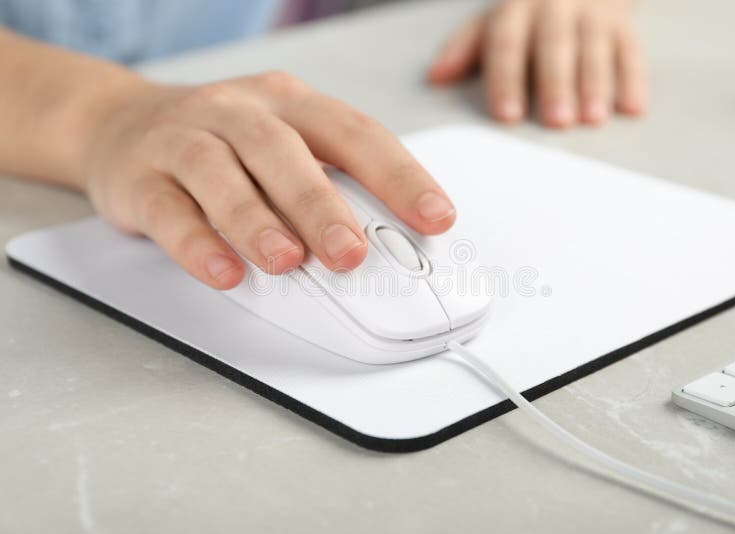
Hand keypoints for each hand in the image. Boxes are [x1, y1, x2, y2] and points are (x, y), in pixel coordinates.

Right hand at [80, 72, 455, 288]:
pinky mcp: (140, 178)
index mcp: (289, 103)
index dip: (398, 175)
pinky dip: (197, 242)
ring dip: (258, 221)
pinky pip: (168, 210)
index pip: (354, 133)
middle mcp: (238, 112)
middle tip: (352, 254)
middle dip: (322, 206)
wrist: (121, 125)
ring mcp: (185, 140)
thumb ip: (325, 185)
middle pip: (283, 151)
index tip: (435, 217)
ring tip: (287, 262)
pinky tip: (223, 270)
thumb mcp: (282, 146)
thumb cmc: (223, 143)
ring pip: (221, 175)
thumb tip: (383, 245)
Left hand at [428, 0, 646, 127]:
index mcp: (515, 9)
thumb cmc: (525, 13)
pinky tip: (633, 108)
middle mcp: (554, 5)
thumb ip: (463, 49)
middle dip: (556, 84)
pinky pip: (631, 49)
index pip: (507, 43)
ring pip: (594, 47)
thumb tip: (434, 77)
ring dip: (596, 83)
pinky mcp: (623, 22)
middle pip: (554, 45)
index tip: (507, 116)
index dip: (506, 79)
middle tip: (557, 121)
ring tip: (593, 119)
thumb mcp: (490, 23)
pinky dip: (634, 79)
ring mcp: (592, 12)